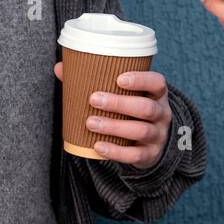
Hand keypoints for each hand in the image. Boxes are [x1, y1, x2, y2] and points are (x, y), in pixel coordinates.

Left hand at [54, 61, 171, 167]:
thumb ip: (96, 81)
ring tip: (91, 122)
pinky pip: (134, 155)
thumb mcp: (125, 96)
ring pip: (140, 130)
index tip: (119, 78)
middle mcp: (162, 114)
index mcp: (157, 95)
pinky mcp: (149, 155)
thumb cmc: (132, 111)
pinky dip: (115, 151)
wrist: (152, 143)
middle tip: (93, 99)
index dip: (141, 80)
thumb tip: (61, 68)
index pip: (157, 83)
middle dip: (119, 103)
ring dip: (114, 126)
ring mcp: (157, 136)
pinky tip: (97, 146)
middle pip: (146, 108)